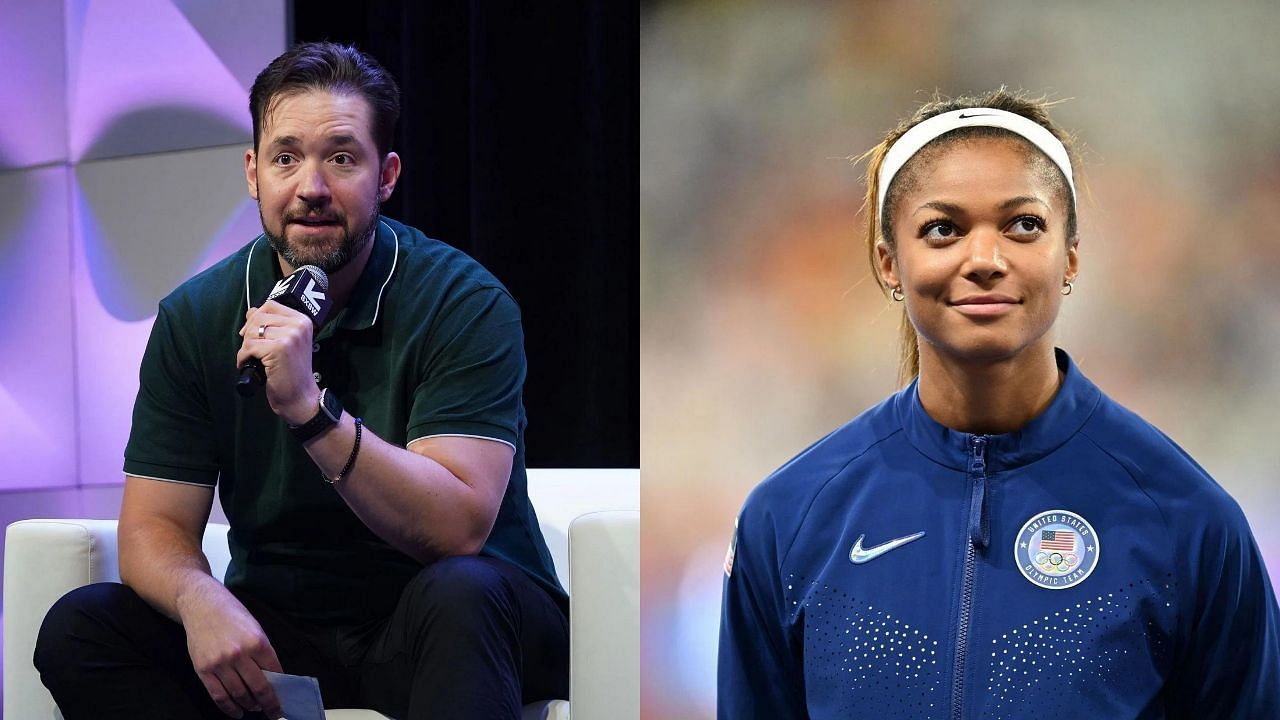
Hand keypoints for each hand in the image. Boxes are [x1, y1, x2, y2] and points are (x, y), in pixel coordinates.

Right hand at [178, 579, 283, 718]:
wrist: (202, 605)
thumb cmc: (232, 616)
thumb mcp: (255, 629)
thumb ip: (263, 653)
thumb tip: (273, 678)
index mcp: (257, 642)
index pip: (274, 672)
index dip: (280, 690)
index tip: (283, 700)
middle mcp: (239, 654)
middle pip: (258, 687)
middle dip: (269, 704)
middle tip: (273, 712)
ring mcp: (220, 663)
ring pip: (238, 694)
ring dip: (249, 706)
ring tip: (255, 709)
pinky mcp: (203, 670)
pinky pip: (218, 696)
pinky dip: (229, 708)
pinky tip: (237, 713)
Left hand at [238, 300, 319, 423]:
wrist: (300, 397)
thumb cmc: (292, 372)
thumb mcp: (286, 342)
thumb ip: (271, 325)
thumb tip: (251, 311)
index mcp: (303, 321)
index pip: (270, 305)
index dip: (255, 317)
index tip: (252, 333)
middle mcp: (298, 326)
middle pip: (258, 317)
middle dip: (248, 334)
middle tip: (252, 350)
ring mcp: (290, 337)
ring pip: (251, 331)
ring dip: (245, 347)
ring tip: (252, 359)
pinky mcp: (279, 349)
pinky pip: (248, 346)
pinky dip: (243, 357)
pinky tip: (249, 365)